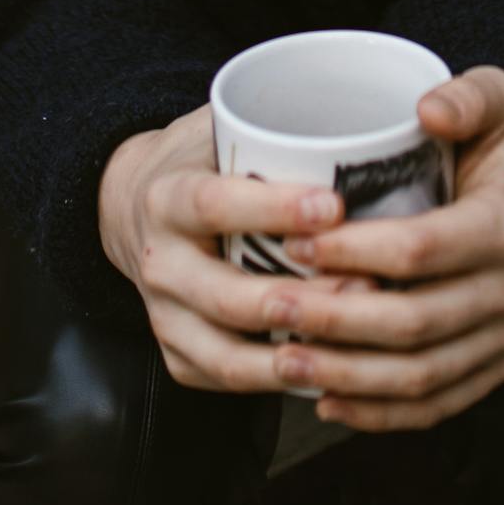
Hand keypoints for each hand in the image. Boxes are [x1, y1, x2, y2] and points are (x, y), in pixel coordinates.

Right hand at [99, 104, 386, 395]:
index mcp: (166, 198)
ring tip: (356, 341)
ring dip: (294, 353)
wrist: (135, 210)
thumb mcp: (218, 130)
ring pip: (227, 353)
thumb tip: (360, 121)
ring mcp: (164, 317)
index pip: (214, 205)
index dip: (273, 208)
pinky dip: (280, 383)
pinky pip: (229, 380)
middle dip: (297, 297)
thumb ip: (268, 129)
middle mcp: (158, 263)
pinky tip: (331, 372)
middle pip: (225, 294)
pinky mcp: (178, 356)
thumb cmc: (200, 163)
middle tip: (368, 288)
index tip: (334, 205)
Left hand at [257, 65, 503, 431]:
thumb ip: (470, 95)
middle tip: (270, 304)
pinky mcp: (491, 369)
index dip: (353, 250)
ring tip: (283, 360)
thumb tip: (427, 109)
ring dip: (347, 375)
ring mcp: (503, 338)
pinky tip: (324, 403)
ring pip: (421, 374)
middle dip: (336, 319)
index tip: (294, 240)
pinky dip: (379, 414)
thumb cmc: (495, 145)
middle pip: (414, 321)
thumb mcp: (497, 100)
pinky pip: (436, 406)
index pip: (420, 248)